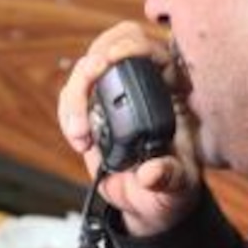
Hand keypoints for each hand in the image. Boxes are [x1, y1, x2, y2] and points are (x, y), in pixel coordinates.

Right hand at [58, 21, 201, 235]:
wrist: (150, 203)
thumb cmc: (174, 187)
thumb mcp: (180, 186)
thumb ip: (169, 177)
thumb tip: (150, 173)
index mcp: (174, 91)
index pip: (155, 50)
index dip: (134, 46)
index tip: (114, 59)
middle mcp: (144, 85)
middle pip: (114, 44)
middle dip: (97, 58)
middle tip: (91, 76)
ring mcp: (115, 95)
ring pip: (87, 68)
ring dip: (76, 94)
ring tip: (82, 134)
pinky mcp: (92, 109)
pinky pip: (72, 95)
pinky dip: (67, 112)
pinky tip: (79, 140)